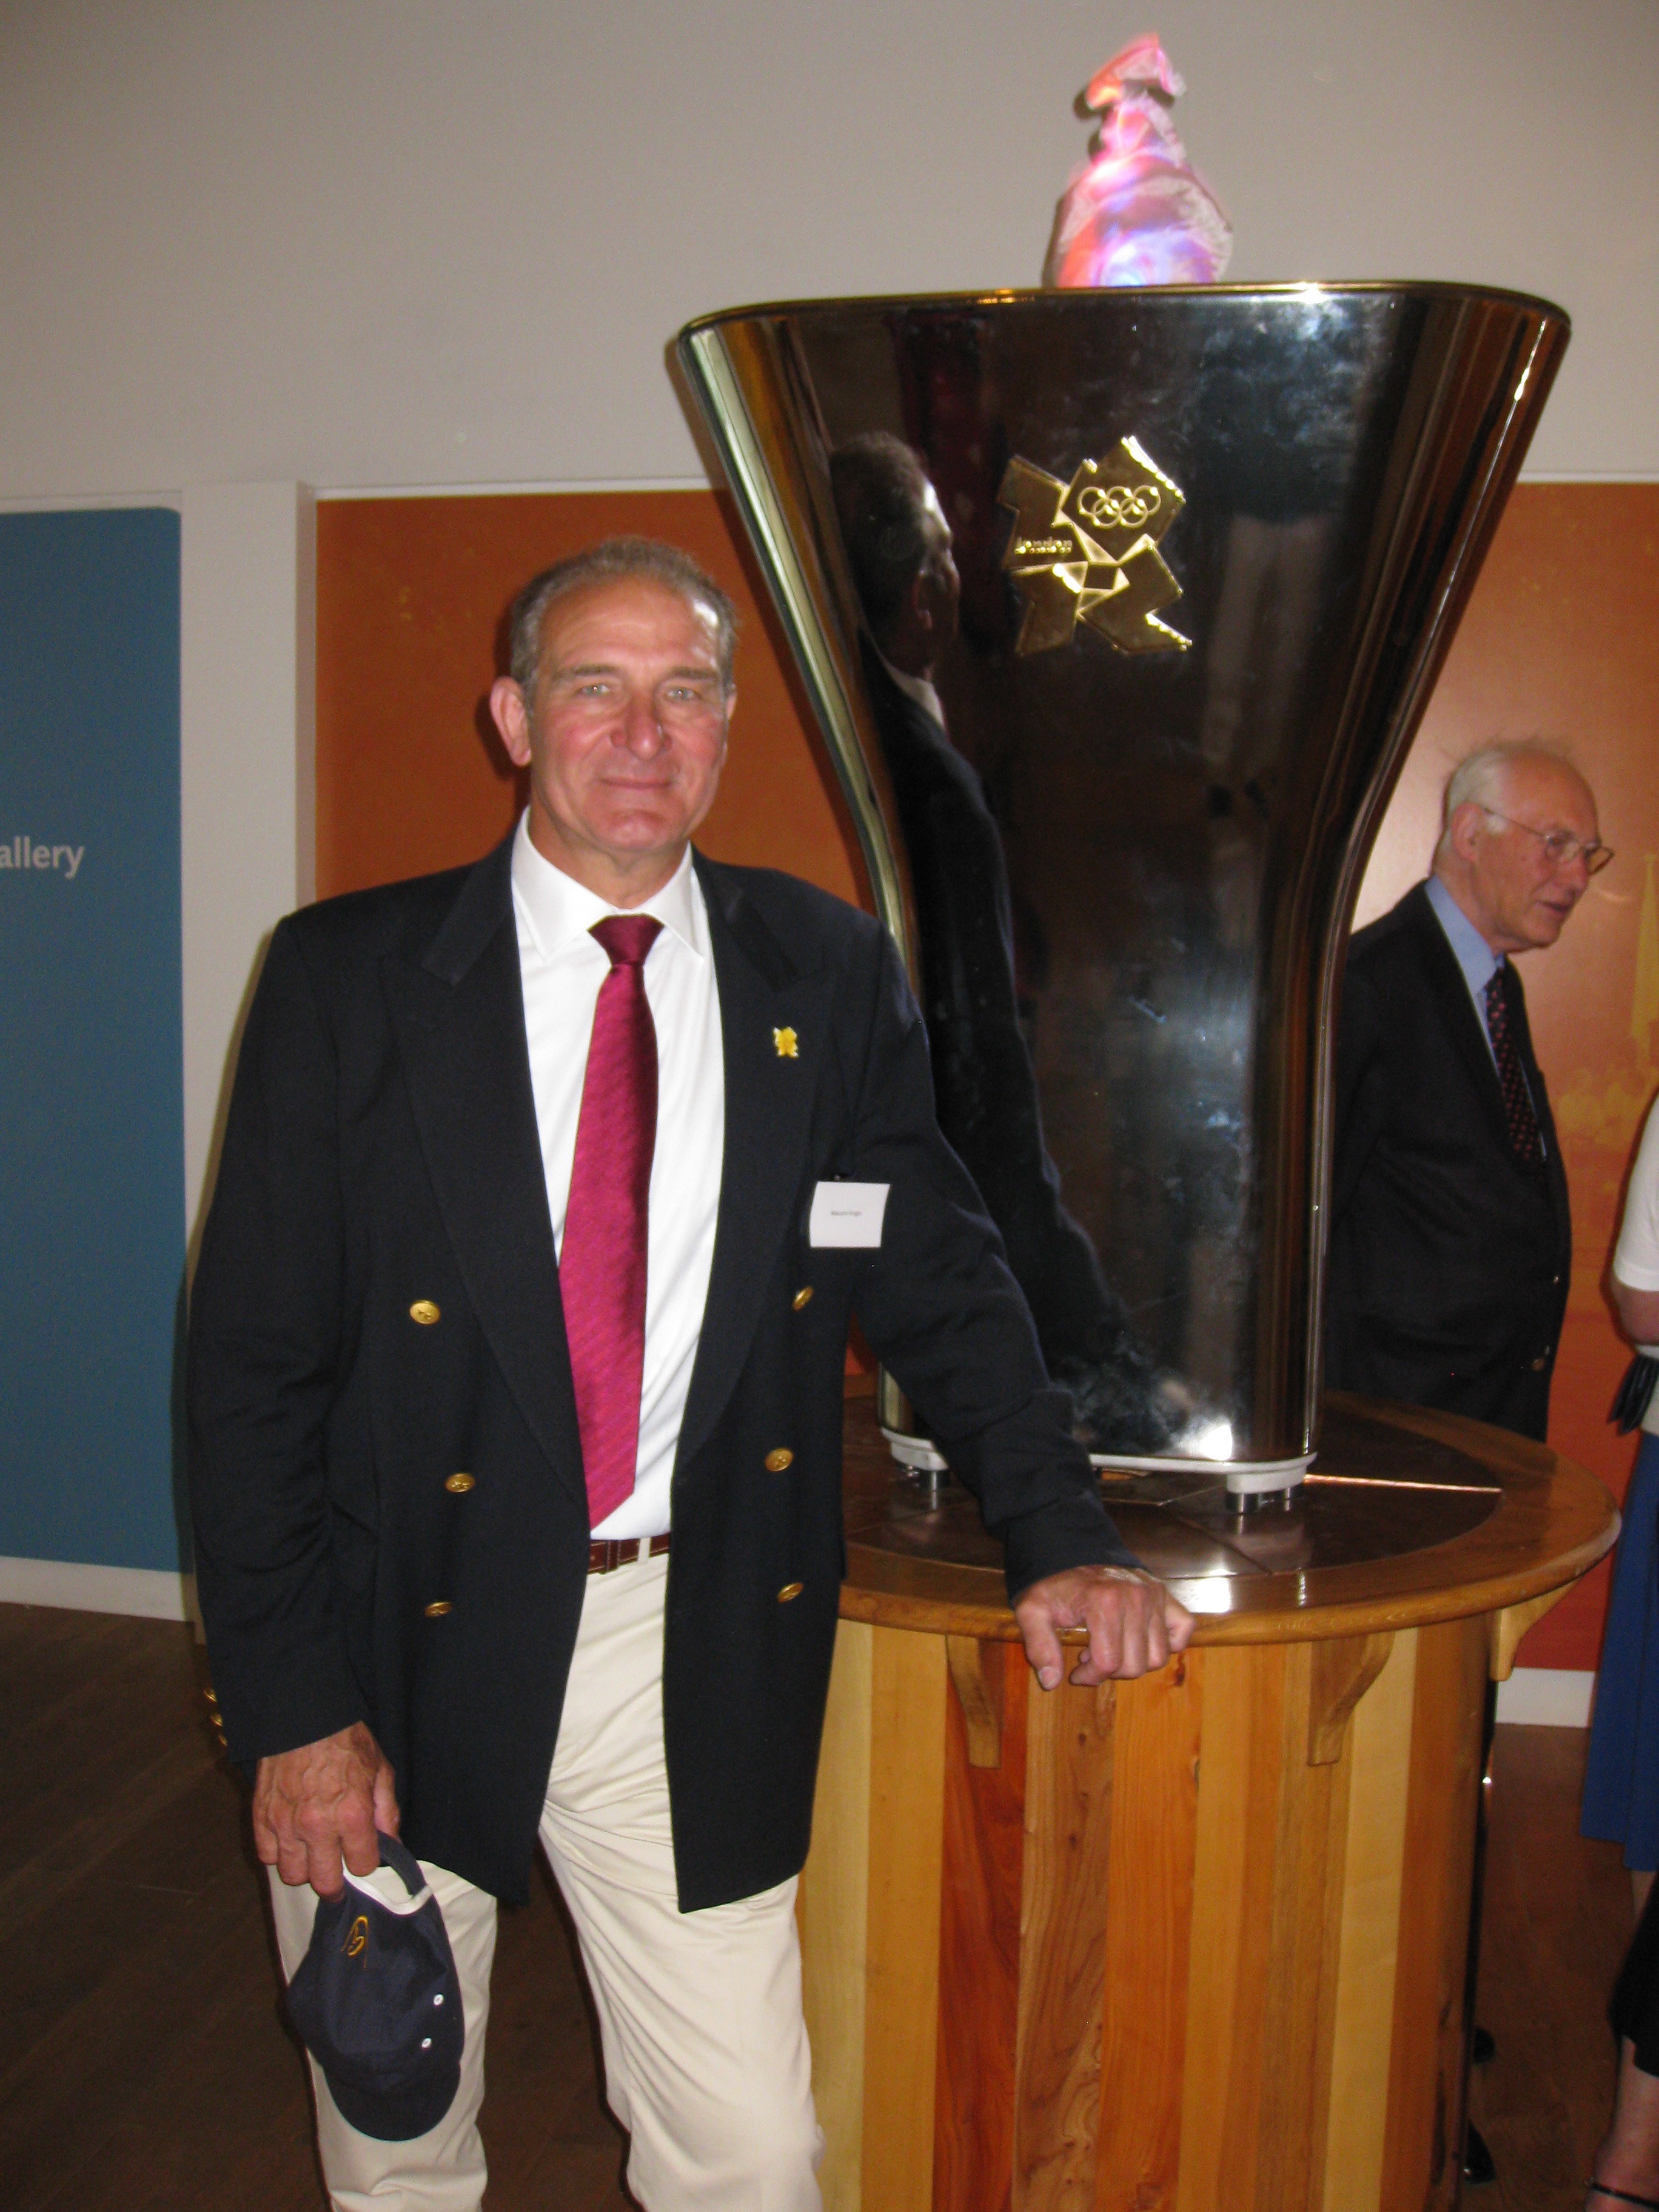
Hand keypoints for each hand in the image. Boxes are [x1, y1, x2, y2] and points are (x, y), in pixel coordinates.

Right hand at [252, 1722, 399, 1899]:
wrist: (305, 1717)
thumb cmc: (346, 1741)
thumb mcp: (380, 1770)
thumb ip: (387, 1811)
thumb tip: (391, 1843)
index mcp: (352, 1815)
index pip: (362, 1866)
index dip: (365, 1861)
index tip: (363, 1853)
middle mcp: (318, 1826)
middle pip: (325, 1882)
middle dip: (335, 1881)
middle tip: (336, 1872)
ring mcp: (286, 1824)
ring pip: (293, 1875)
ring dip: (305, 1868)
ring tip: (312, 1853)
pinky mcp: (262, 1817)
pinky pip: (267, 1856)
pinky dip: (278, 1853)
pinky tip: (290, 1839)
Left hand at [1014, 1565, 1193, 1688]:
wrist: (1071, 1551)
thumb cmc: (1054, 1585)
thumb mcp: (1033, 1610)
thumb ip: (1039, 1645)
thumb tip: (1051, 1682)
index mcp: (1104, 1602)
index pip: (1108, 1663)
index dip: (1090, 1677)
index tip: (1076, 1671)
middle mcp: (1136, 1598)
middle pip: (1134, 1664)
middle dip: (1111, 1671)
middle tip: (1093, 1658)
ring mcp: (1154, 1595)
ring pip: (1158, 1656)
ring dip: (1135, 1662)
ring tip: (1112, 1649)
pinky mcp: (1165, 1594)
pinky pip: (1182, 1629)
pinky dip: (1169, 1643)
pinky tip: (1142, 1642)